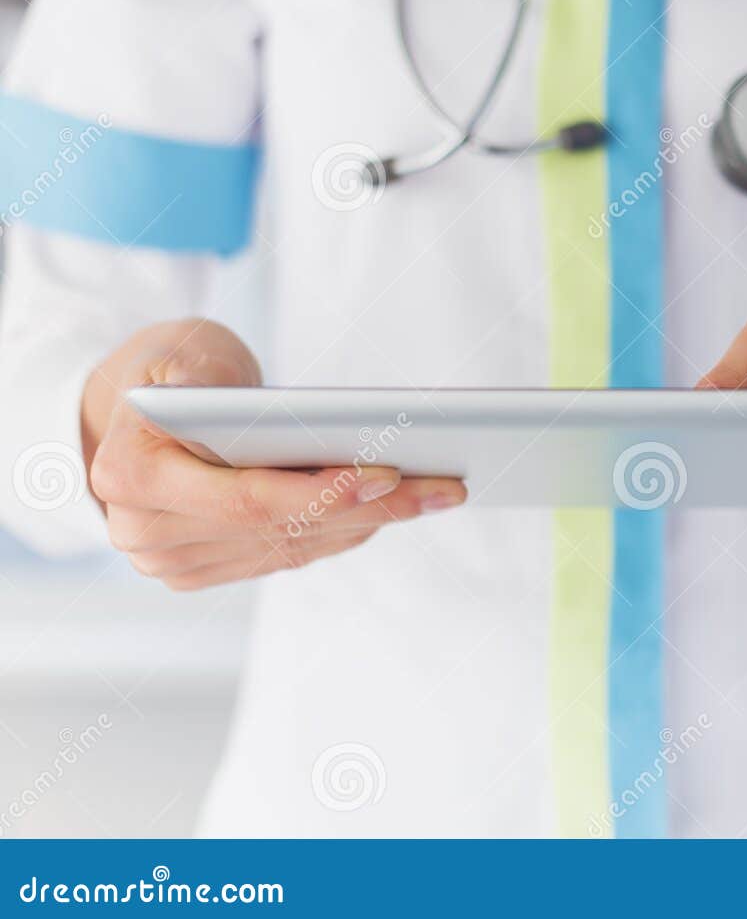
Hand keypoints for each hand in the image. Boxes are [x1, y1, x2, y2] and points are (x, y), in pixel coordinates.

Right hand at [83, 319, 466, 590]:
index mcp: (130, 474)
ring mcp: (174, 560)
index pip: (246, 498)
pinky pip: (291, 554)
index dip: (323, 492)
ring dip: (373, 524)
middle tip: (445, 489)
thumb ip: (200, 376)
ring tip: (437, 495)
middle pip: (283, 528)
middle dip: (374, 509)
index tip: (391, 475)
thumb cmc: (171, 365)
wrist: (137, 407)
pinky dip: (347, 530)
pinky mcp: (205, 569)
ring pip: (295, 546)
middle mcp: (145, 530)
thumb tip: (233, 403)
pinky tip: (397, 509)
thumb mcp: (182, 349)